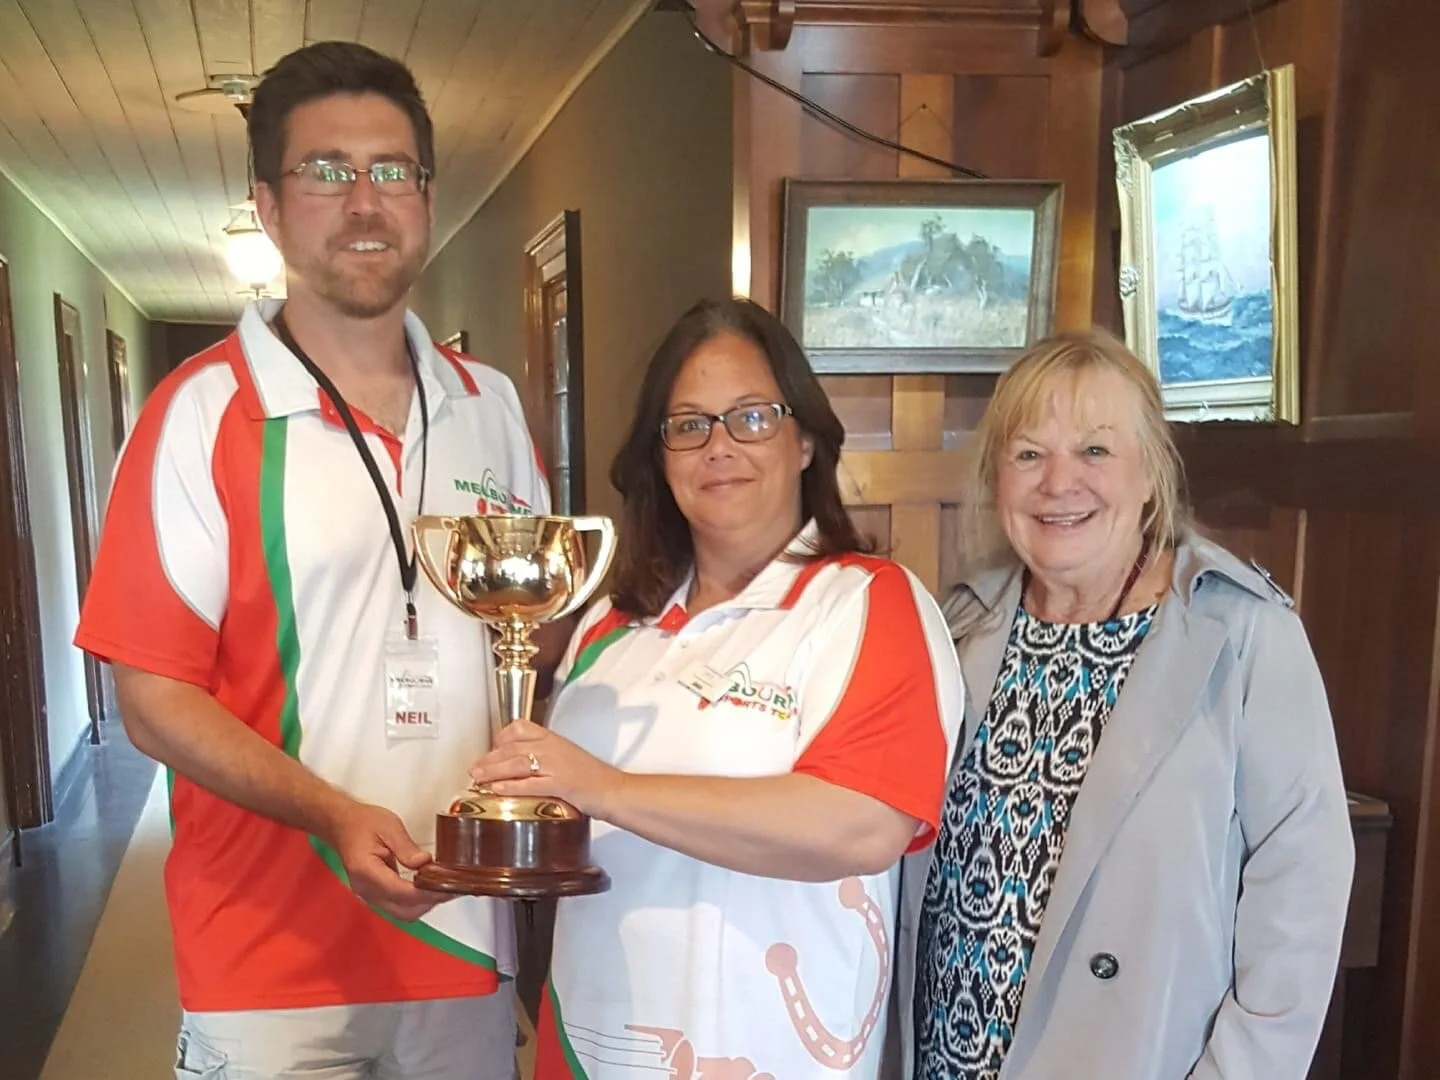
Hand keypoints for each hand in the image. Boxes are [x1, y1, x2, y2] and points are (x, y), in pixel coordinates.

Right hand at [327, 801, 448, 921]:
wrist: (342, 826)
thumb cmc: (362, 823)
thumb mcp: (388, 826)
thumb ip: (407, 847)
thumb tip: (426, 863)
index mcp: (366, 871)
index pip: (400, 892)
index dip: (425, 893)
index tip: (446, 886)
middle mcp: (365, 889)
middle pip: (403, 910)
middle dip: (429, 902)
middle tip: (450, 887)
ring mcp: (368, 894)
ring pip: (401, 912)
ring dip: (424, 904)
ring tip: (443, 887)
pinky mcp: (374, 894)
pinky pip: (397, 906)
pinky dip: (415, 901)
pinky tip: (428, 888)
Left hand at [469, 718, 623, 819]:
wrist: (615, 790)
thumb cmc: (594, 777)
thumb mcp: (569, 758)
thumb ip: (547, 757)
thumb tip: (525, 764)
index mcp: (554, 739)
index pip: (520, 728)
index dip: (500, 738)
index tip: (491, 749)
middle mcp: (552, 748)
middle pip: (512, 747)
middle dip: (490, 758)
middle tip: (474, 767)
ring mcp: (556, 765)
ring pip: (516, 764)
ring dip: (492, 771)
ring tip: (477, 777)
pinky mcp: (559, 784)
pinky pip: (528, 783)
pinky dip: (509, 786)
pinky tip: (495, 788)